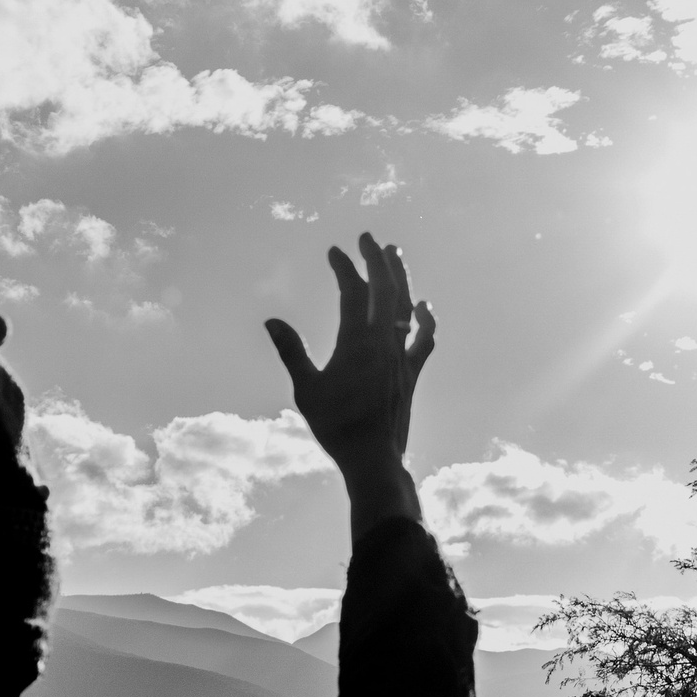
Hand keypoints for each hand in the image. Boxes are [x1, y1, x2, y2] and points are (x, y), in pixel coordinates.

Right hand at [266, 235, 436, 528]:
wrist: (374, 459)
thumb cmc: (336, 427)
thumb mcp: (306, 390)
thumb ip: (292, 352)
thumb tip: (271, 321)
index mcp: (357, 343)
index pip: (354, 292)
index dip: (345, 267)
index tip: (334, 250)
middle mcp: (385, 343)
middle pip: (386, 290)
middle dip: (378, 259)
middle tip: (368, 236)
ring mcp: (402, 357)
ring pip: (407, 307)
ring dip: (401, 278)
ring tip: (395, 254)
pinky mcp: (412, 373)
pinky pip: (425, 339)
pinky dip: (425, 319)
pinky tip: (424, 305)